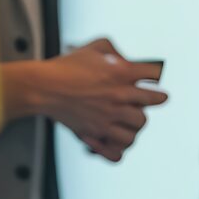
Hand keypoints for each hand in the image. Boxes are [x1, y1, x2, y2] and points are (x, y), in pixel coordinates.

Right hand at [7, 38, 166, 161]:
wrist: (43, 87)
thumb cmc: (66, 66)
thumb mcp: (94, 47)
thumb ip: (113, 49)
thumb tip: (124, 59)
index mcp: (122, 73)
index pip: (154, 75)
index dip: (154, 75)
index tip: (152, 78)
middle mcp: (120, 96)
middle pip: (154, 101)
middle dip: (154, 98)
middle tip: (153, 99)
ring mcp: (109, 116)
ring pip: (139, 126)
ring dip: (137, 122)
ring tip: (131, 119)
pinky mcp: (96, 132)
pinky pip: (117, 151)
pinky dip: (118, 149)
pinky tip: (114, 140)